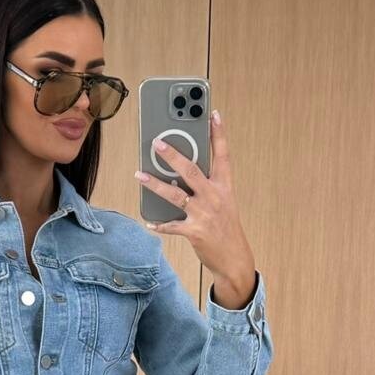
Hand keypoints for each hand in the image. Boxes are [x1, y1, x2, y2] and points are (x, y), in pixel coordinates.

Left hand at [135, 109, 256, 305]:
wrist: (234, 259)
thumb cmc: (226, 229)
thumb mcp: (224, 203)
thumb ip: (207, 186)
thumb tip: (180, 173)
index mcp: (224, 187)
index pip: (222, 155)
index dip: (219, 134)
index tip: (213, 114)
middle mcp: (215, 197)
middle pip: (192, 170)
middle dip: (173, 155)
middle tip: (157, 142)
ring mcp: (204, 214)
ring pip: (176, 194)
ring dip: (155, 184)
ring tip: (139, 175)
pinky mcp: (194, 232)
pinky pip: (171, 225)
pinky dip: (159, 223)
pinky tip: (149, 220)